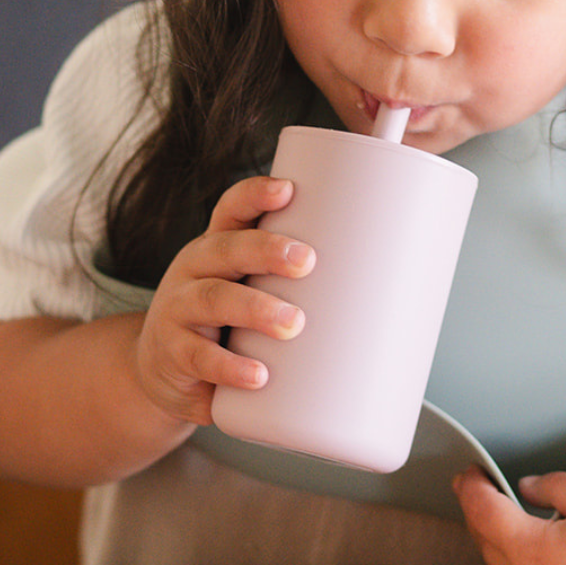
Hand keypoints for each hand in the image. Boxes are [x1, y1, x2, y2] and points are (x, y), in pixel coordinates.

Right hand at [135, 176, 314, 424]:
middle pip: (226, 249)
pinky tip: (258, 375)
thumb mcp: (253, 294)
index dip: (255, 195)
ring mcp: (178, 311)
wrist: (168, 373)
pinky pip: (200, 357)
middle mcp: (194, 271)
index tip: (288, 189)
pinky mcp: (174, 355)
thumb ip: (298, 287)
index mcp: (219, 249)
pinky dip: (230, 367)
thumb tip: (397, 296)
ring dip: (256, 309)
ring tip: (294, 323)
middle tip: (307, 261)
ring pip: (213, 299)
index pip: (232, 211)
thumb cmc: (229, 325)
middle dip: (266, 250)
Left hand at [453, 465, 565, 564]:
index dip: (471, 487)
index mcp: (534, 550)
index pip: (483, 512)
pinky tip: (523, 542)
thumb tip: (523, 489)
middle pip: (483, 540)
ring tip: (496, 507)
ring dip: (491, 534)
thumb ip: (553, 487)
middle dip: (475, 508)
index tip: (470, 471)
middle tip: (476, 483)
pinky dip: (511, 557)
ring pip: (498, 563)